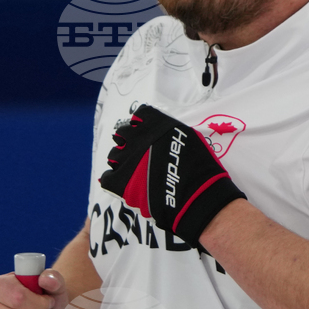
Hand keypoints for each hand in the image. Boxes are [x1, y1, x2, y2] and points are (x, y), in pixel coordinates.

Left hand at [99, 104, 245, 249]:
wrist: (195, 194)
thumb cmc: (200, 165)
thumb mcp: (189, 137)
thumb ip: (170, 132)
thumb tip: (158, 134)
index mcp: (157, 125)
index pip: (141, 115)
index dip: (143, 124)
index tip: (146, 132)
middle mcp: (138, 138)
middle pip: (123, 133)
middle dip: (129, 140)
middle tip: (139, 152)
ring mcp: (127, 159)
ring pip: (114, 154)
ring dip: (122, 159)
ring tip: (133, 169)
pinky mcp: (120, 181)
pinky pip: (108, 177)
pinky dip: (114, 178)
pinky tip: (125, 183)